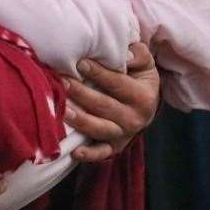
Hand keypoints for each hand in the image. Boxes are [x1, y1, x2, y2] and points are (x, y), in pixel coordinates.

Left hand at [64, 42, 159, 162]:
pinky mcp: (114, 146)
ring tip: (60, 109)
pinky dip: (89, 155)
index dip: (98, 73)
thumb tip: (125, 55)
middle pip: (104, 106)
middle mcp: (134, 118)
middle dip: (81, 93)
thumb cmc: (139, 76)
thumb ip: (138, 54)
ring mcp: (124, 135)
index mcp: (143, 96)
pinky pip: (101, 153)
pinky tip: (74, 152)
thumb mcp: (144, 62)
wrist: (148, 103)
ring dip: (80, 120)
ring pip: (99, 129)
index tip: (79, 63)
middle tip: (61, 81)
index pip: (117, 83)